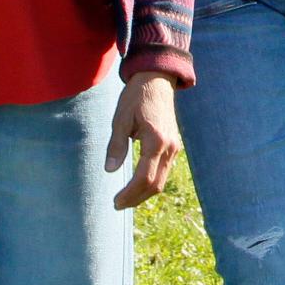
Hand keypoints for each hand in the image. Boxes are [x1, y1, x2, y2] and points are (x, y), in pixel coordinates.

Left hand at [107, 72, 181, 208]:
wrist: (157, 80)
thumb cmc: (136, 97)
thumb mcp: (120, 119)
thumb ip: (116, 145)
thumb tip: (110, 170)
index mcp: (156, 141)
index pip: (144, 178)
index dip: (129, 194)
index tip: (115, 201)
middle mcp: (169, 147)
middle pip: (155, 185)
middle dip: (136, 198)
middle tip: (118, 204)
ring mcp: (174, 147)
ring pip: (161, 180)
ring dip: (144, 193)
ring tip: (125, 198)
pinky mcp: (173, 146)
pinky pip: (164, 171)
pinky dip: (151, 182)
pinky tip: (137, 184)